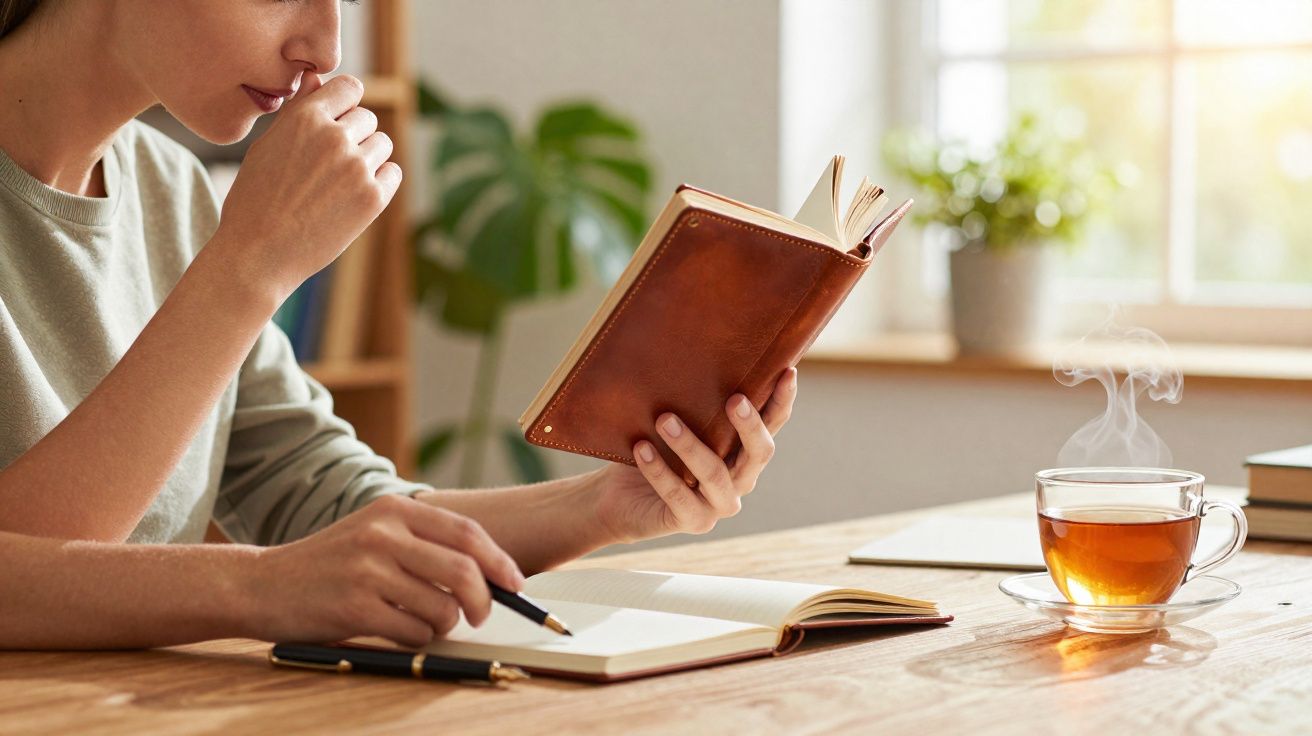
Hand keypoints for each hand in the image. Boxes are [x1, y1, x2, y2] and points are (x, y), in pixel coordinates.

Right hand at [212, 73, 401, 301]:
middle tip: (328, 166)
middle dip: (353, 135)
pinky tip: (354, 196)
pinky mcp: (373, 198)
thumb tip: (317, 78)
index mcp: (305, 118)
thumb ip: (299, 111)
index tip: (336, 121)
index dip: (345, 103)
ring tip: (339, 182)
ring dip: (368, 157)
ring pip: (383, 144)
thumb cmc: (256, 200)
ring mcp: (357, 167)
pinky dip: (380, 181)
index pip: (349, 87)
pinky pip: (393, 172)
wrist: (258, 255)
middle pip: (367, 118)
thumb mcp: (267, 146)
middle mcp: (334, 137)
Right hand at [244, 495, 523, 647]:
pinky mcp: (355, 606)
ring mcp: (368, 569)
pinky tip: (399, 631)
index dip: (499, 560)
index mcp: (394, 509)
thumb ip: (422, 541)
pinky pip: (414, 631)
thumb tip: (488, 571)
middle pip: (463, 570)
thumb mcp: (373, 531)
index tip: (515, 582)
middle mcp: (383, 533)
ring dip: (445, 623)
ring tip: (426, 622)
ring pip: (441, 606)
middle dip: (484, 599)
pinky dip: (418, 638)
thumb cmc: (329, 563)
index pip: (467, 532)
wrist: (262, 584)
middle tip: (481, 615)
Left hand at [592, 367, 798, 542]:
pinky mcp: (693, 522)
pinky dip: (659, 470)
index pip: (773, 424)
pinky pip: (678, 495)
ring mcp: (719, 504)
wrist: (622, 497)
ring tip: (665, 419)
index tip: (788, 371)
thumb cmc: (653, 448)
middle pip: (759, 453)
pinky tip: (642, 448)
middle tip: (733, 399)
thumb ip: (691, 400)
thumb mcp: (675, 420)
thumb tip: (687, 349)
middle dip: (749, 425)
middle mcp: (741, 479)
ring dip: (690, 445)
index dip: (782, 401)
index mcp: (744, 451)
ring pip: (714, 474)